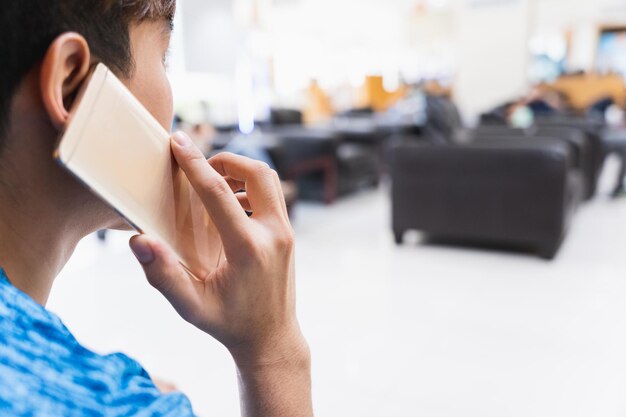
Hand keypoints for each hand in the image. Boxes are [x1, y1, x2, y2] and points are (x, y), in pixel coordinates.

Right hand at [129, 132, 307, 364]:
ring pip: (269, 180)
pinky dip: (250, 188)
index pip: (219, 193)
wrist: (272, 338)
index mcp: (248, 248)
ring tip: (212, 185)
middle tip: (201, 167)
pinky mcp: (287, 234)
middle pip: (257, 172)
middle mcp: (274, 234)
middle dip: (227, 160)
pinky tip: (228, 207)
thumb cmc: (229, 323)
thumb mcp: (190, 306)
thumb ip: (163, 274)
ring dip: (241, 172)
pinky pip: (272, 196)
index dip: (195, 164)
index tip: (178, 142)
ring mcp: (286, 233)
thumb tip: (139, 240)